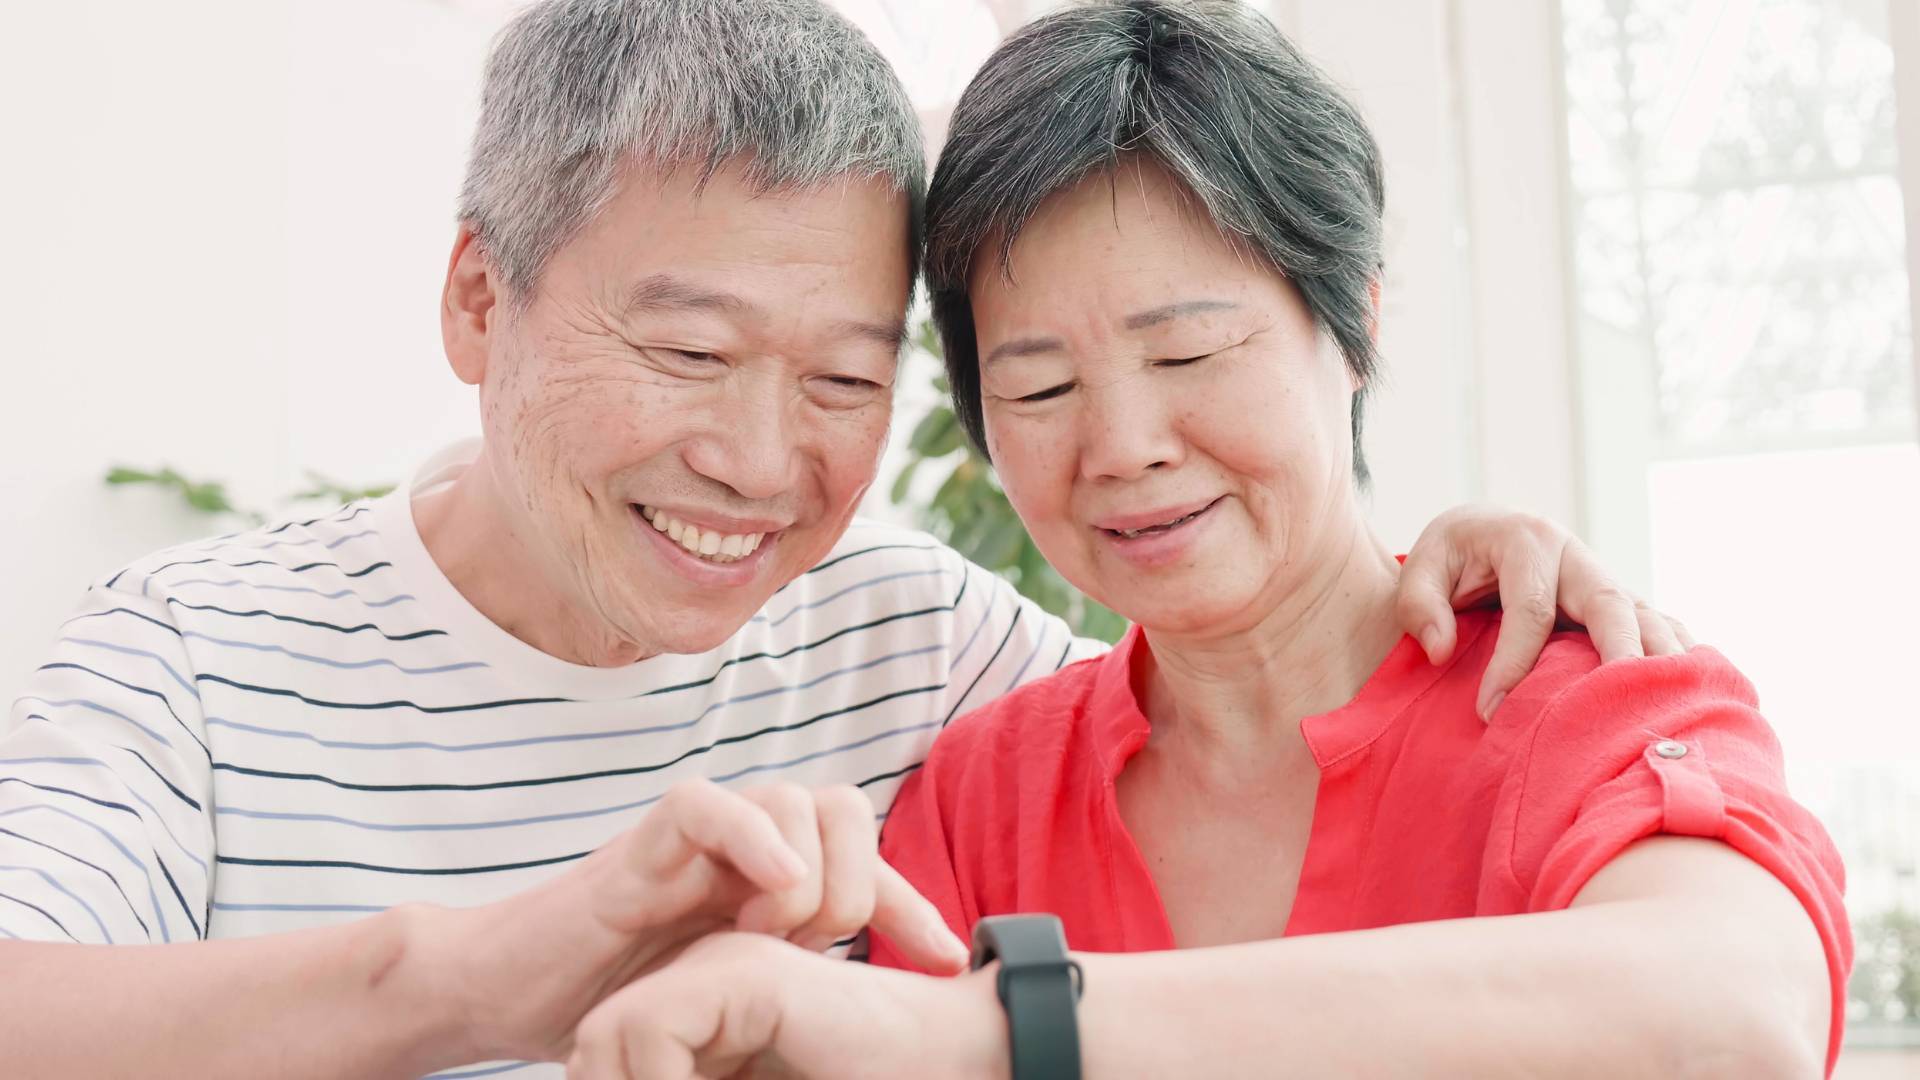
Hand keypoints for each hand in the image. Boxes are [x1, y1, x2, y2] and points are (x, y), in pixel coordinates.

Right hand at [423, 780, 969, 1064]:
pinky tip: (776, 888)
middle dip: (863, 874)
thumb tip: (863, 1032)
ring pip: (791, 795)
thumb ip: (786, 991)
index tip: (950, 965)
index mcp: (770, 889)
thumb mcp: (728, 1004)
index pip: (868, 867)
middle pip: (844, 807)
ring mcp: (694, 843)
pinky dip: (752, 834)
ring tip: (789, 933)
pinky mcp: (642, 842)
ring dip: (810, 864)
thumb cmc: (618, 1006)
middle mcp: (742, 853)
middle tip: (836, 943)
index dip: (915, 908)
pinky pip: (708, 804)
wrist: (508, 998)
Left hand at [1394, 506, 1694, 718]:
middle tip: (1621, 704)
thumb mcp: (1421, 567)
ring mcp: (1604, 579)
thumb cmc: (1451, 557)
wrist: (1483, 531)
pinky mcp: (1620, 602)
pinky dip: (1677, 657)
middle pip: (1610, 604)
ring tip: (1675, 704)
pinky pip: (1657, 627)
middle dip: (1620, 653)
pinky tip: (1692, 692)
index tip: (1490, 711)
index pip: (1530, 608)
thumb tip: (1441, 650)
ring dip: (1662, 659)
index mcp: (1527, 542)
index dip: (1513, 662)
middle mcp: (1576, 557)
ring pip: (1645, 617)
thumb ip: (1420, 604)